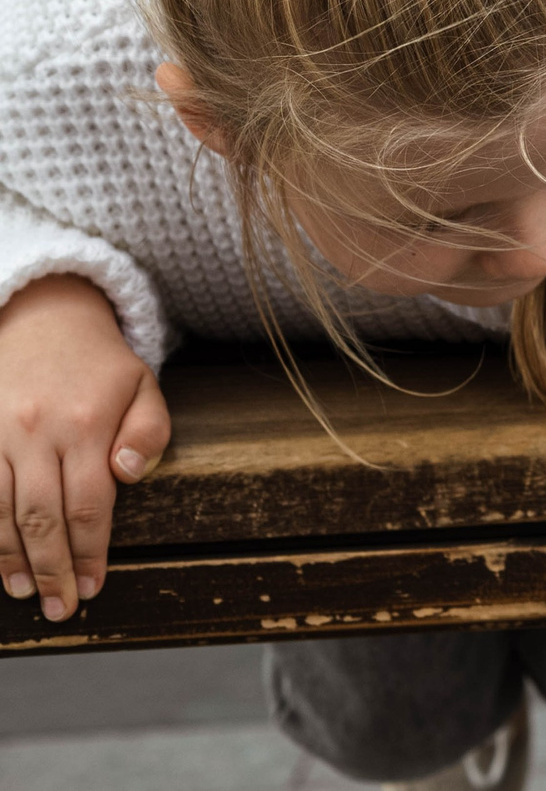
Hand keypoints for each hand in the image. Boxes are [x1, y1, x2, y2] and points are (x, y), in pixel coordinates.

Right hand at [0, 276, 169, 622]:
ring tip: (23, 592)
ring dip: (10, 559)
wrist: (44, 320)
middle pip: (41, 518)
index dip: (90, 553)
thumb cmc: (100, 365)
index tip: (94, 585)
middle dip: (51, 571)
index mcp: (84, 424)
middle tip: (61, 608)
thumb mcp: (143, 387)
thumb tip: (130, 474)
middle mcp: (34, 432)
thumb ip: (150, 432)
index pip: (88, 505)